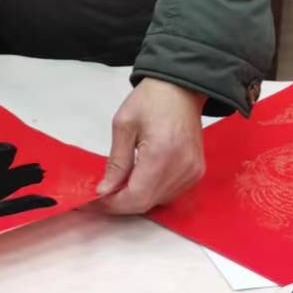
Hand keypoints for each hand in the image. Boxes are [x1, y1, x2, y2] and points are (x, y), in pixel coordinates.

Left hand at [98, 79, 206, 215]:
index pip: (135, 197)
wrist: (181, 89)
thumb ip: (116, 162)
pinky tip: (140, 178)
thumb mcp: (124, 125)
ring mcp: (192, 172)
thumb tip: (105, 190)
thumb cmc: (152, 99)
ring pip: (158, 201)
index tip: (95, 200)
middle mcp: (181, 168)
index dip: (113, 204)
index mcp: (161, 155)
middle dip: (122, 203)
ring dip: (137, 198)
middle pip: (146, 203)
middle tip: (103, 194)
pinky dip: (152, 191)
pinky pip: (170, 193)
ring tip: (120, 183)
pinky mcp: (196, 172)